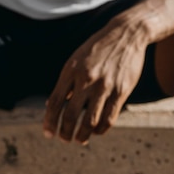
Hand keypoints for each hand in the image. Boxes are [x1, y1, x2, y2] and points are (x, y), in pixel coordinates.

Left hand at [43, 20, 147, 144]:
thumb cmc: (97, 48)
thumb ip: (66, 81)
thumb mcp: (76, 58)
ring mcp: (104, 86)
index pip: (55, 101)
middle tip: (64, 139)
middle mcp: (86, 78)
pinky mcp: (121, 91)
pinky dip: (101, 129)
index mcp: (71, 69)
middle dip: (65, 131)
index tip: (48, 132)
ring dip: (82, 135)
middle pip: (70, 114)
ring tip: (79, 140)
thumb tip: (51, 104)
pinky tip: (97, 131)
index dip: (49, 120)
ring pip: (90, 121)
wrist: (126, 34)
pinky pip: (109, 117)